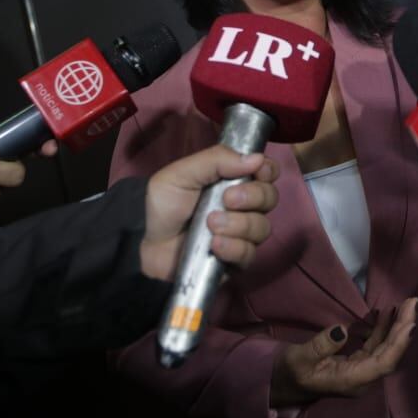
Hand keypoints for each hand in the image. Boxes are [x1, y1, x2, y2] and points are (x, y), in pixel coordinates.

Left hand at [140, 145, 279, 279]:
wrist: (146, 244)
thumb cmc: (164, 204)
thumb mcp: (182, 173)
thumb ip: (216, 160)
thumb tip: (257, 158)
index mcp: (233, 180)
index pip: (267, 172)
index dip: (267, 170)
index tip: (257, 171)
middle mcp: (243, 206)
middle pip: (270, 198)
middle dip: (252, 197)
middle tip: (226, 200)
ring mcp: (241, 234)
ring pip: (262, 227)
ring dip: (239, 225)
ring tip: (211, 225)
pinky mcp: (236, 260)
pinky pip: (249, 254)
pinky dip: (233, 248)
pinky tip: (214, 245)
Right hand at [269, 298, 417, 405]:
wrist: (281, 384)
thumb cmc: (289, 373)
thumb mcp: (299, 359)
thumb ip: (320, 347)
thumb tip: (342, 330)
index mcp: (351, 381)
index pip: (383, 363)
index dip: (399, 344)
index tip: (411, 323)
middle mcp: (361, 378)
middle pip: (390, 354)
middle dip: (403, 329)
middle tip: (412, 302)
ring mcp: (360, 371)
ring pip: (385, 349)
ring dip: (396, 328)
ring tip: (405, 304)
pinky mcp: (357, 363)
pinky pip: (376, 347)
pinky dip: (383, 330)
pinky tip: (386, 314)